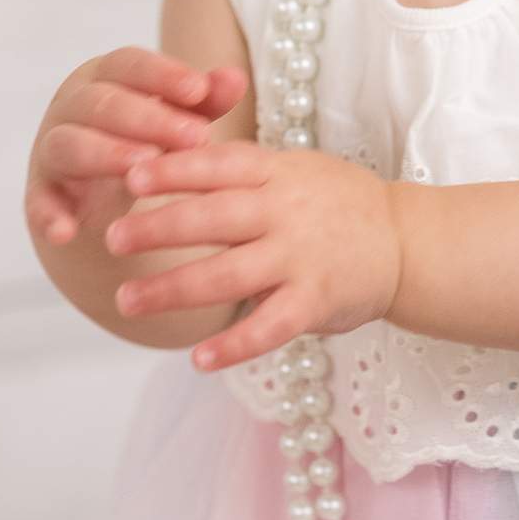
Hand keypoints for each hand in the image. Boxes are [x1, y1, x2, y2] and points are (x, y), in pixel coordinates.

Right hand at [25, 46, 247, 244]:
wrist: (95, 187)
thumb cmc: (145, 135)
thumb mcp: (177, 116)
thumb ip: (205, 99)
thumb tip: (237, 78)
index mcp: (105, 76)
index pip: (129, 64)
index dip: (163, 74)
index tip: (198, 90)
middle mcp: (71, 105)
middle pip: (102, 103)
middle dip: (148, 118)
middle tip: (194, 136)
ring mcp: (51, 148)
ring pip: (70, 144)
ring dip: (106, 154)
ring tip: (144, 166)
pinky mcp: (40, 192)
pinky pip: (37, 202)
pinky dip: (48, 215)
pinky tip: (66, 231)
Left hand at [104, 141, 401, 372]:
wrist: (406, 240)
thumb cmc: (337, 202)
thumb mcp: (294, 169)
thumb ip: (241, 169)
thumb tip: (168, 161)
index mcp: (277, 173)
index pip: (219, 165)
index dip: (175, 168)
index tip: (131, 175)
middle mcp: (285, 211)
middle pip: (214, 216)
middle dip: (159, 226)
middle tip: (112, 237)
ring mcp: (301, 257)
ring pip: (229, 273)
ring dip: (174, 288)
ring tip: (128, 300)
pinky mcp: (315, 301)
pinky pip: (270, 327)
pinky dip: (234, 345)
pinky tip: (199, 358)